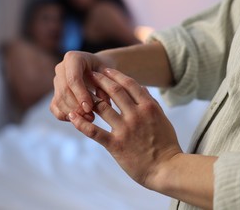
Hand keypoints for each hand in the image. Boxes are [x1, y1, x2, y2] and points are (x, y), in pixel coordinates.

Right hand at [50, 51, 112, 121]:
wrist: (100, 70)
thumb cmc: (106, 71)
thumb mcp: (109, 76)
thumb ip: (106, 87)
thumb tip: (102, 104)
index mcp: (73, 58)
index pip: (73, 79)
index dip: (80, 95)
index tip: (90, 108)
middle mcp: (61, 68)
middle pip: (64, 91)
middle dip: (76, 106)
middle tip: (91, 117)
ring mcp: (56, 80)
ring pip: (59, 100)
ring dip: (73, 113)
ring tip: (90, 118)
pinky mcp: (55, 93)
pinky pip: (55, 107)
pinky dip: (66, 116)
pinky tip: (80, 119)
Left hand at [67, 68, 182, 188]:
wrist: (167, 168)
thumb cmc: (166, 144)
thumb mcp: (162, 118)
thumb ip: (151, 103)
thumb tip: (142, 88)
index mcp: (149, 106)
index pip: (129, 84)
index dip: (115, 75)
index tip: (105, 70)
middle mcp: (136, 114)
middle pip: (114, 91)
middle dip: (100, 80)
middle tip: (90, 74)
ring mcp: (125, 129)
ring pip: (102, 107)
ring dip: (89, 98)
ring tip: (79, 93)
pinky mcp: (115, 145)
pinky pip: (94, 131)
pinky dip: (81, 123)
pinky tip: (72, 116)